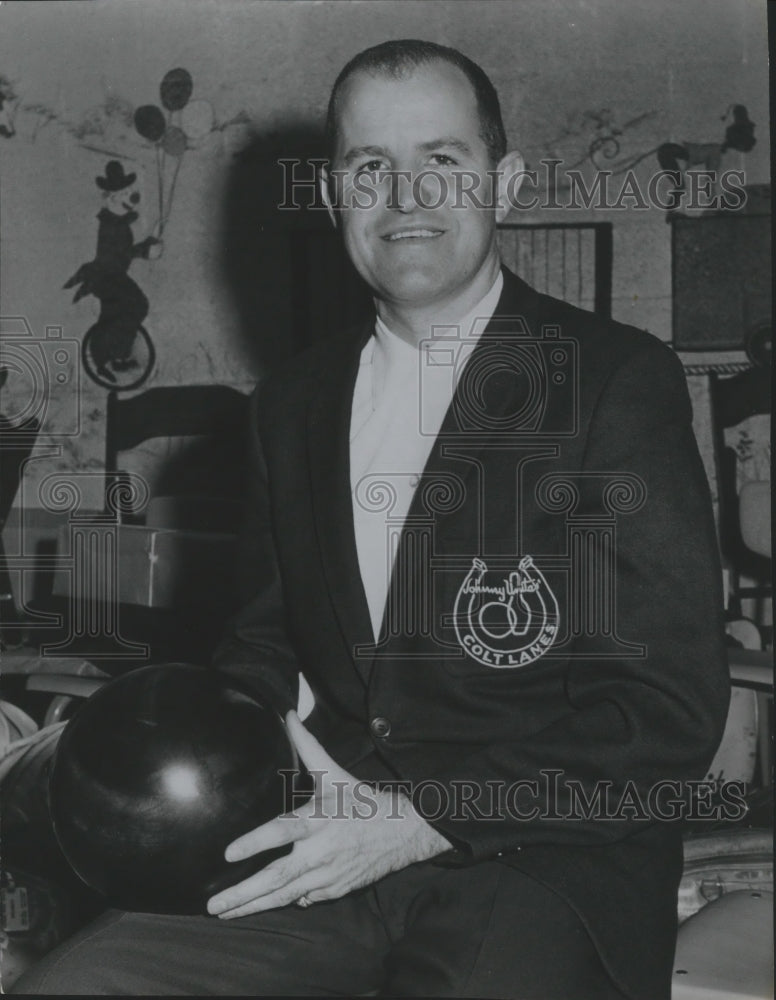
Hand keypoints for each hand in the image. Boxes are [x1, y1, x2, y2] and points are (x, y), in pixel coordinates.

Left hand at [206, 711, 451, 918]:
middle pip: (277, 877)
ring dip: (253, 906)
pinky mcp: (334, 890)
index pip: (282, 833)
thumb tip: (289, 715)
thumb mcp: (333, 772)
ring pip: (284, 896)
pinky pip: (303, 899)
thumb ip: (307, 745)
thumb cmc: (362, 801)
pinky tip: (259, 907)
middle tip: (212, 905)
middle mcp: (321, 851)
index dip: (256, 842)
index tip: (228, 853)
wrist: (402, 832)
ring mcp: (327, 875)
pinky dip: (283, 902)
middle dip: (242, 893)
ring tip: (223, 913)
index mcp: (318, 820)